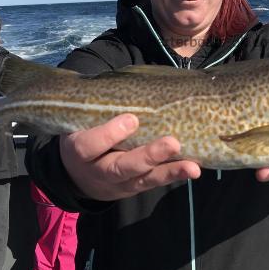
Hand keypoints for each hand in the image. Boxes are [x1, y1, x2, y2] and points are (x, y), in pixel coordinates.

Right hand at [59, 114, 200, 200]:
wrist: (76, 174)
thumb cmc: (84, 134)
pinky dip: (172, 175)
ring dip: (168, 172)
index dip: (109, 134)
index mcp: (78, 150)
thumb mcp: (81, 122)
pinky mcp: (133, 189)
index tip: (132, 119)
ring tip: (191, 167)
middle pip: (121, 167)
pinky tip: (192, 169)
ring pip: (142, 179)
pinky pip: (153, 183)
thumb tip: (131, 81)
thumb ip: (99, 108)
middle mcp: (97, 171)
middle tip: (172, 143)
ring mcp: (117, 184)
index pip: (89, 145)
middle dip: (148, 156)